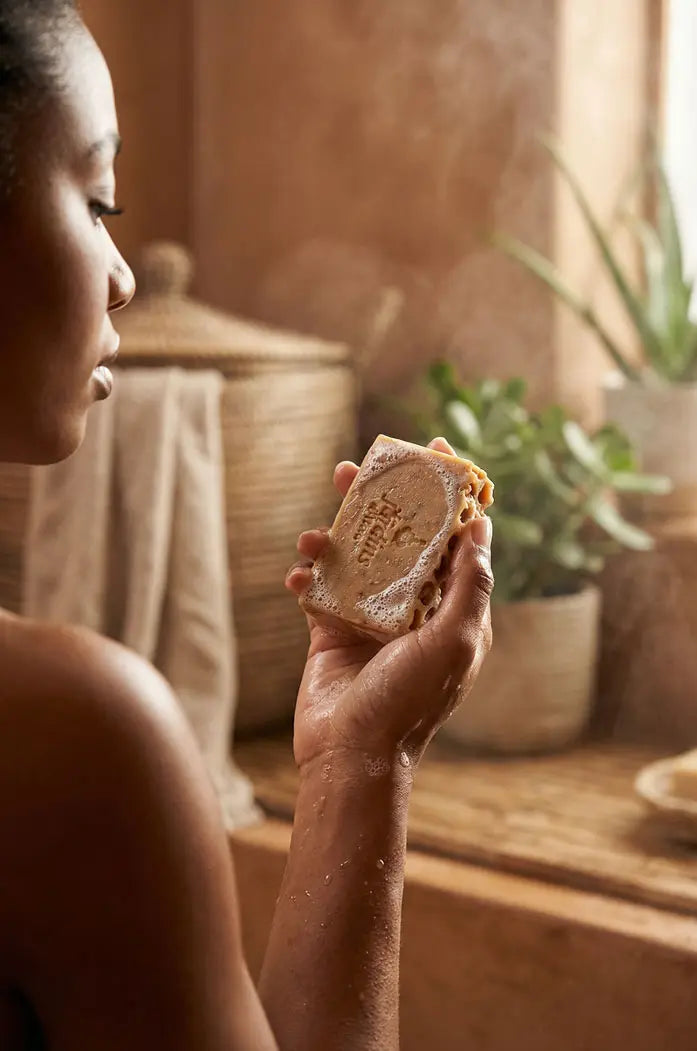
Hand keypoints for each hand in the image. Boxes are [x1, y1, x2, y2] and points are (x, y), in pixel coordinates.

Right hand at [286, 438, 493, 771]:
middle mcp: (413, 608)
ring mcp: (370, 618)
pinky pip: (319, 590)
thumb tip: (482, 527)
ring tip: (315, 529)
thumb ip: (471, 584)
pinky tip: (298, 576)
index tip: (432, 451)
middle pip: (398, 537)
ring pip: (354, 556)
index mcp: (451, 609)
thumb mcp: (456, 641)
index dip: (446, 493)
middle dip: (379, 501)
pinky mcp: (332, 631)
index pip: (454, 539)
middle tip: (358, 469)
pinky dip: (306, 577)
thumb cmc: (410, 703)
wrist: (351, 756)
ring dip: (334, 535)